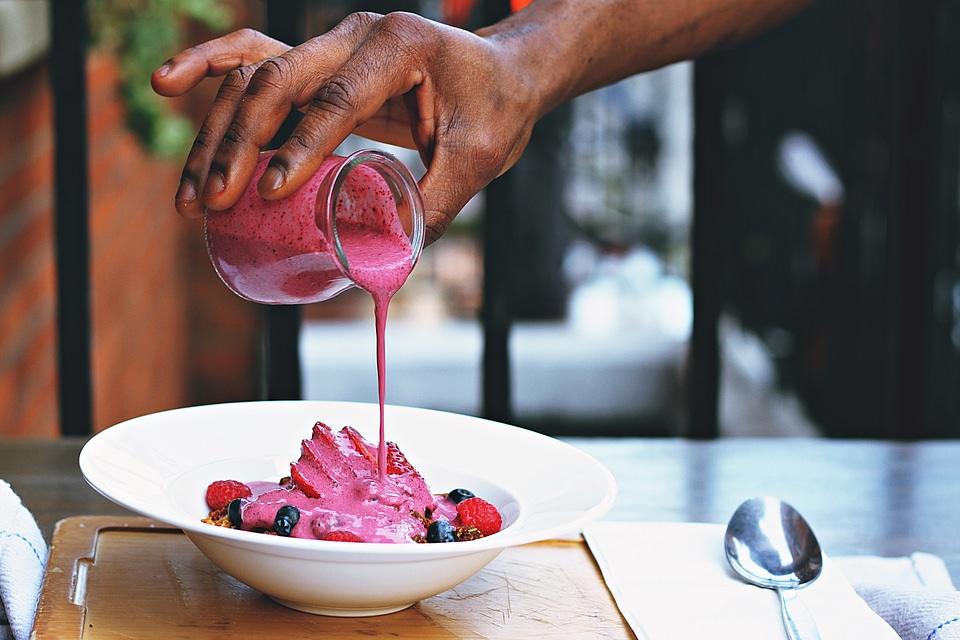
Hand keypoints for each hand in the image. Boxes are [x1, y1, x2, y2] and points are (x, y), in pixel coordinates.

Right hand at [151, 14, 538, 242]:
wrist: (503, 74)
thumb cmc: (495, 109)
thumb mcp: (477, 159)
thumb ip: (434, 206)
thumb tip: (390, 267)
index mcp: (399, 46)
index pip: (339, 96)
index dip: (301, 143)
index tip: (270, 191)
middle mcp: (356, 34)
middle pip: (279, 80)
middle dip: (241, 142)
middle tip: (218, 200)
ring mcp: (332, 44)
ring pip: (256, 77)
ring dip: (216, 133)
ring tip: (193, 195)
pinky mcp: (320, 63)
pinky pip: (253, 57)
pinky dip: (210, 68)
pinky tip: (169, 84)